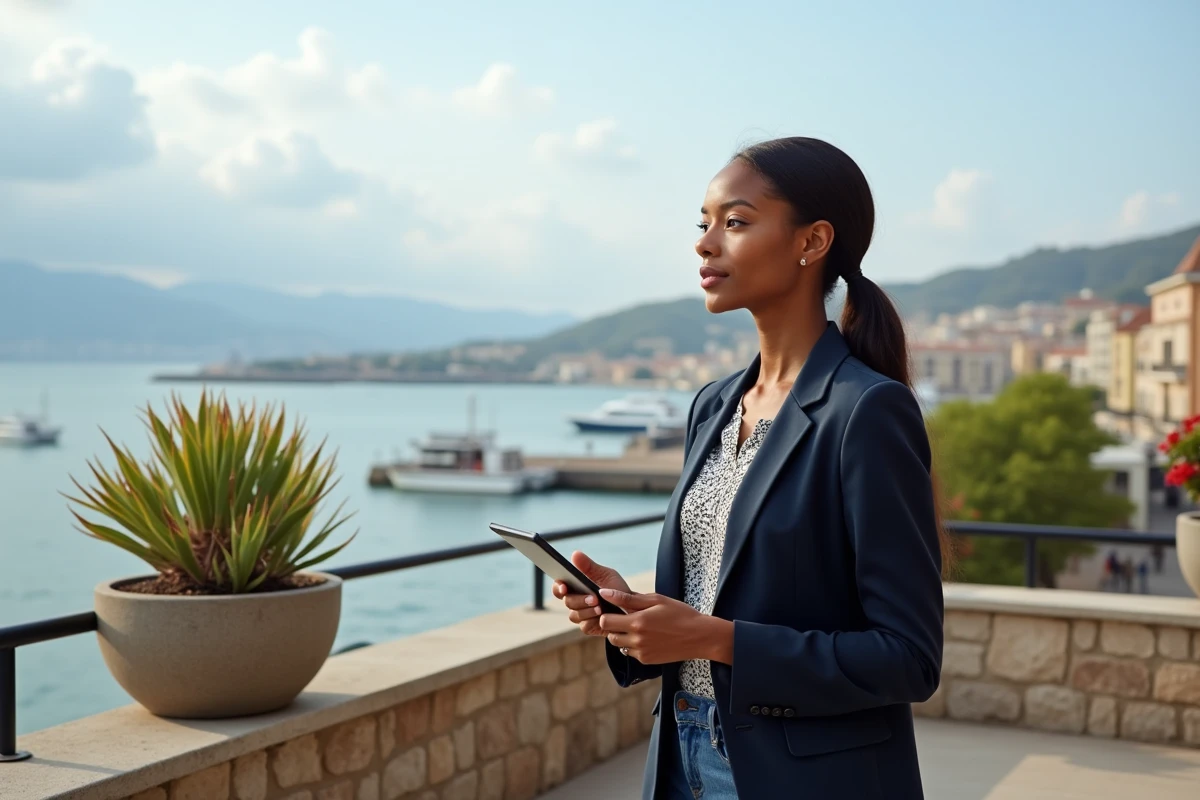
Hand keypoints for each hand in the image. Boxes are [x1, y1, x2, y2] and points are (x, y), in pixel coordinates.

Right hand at [551, 551, 631, 635]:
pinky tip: (601, 617)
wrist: (633, 608)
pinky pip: (584, 626)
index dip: (558, 587)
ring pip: (575, 615)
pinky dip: (592, 621)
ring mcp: (581, 616)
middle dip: (579, 600)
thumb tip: (575, 554)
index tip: (564, 587)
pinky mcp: (589, 627)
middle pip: (567, 601)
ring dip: (587, 611)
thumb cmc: (617, 589)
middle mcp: (575, 602)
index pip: (559, 587)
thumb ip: (589, 566)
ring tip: (600, 607)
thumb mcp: (605, 574)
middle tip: (593, 598)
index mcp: (576, 587)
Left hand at [598, 588, 733, 665]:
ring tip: (638, 627)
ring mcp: (641, 652)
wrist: (700, 636)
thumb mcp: (656, 600)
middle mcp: (636, 640)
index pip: (605, 621)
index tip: (617, 609)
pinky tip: (647, 637)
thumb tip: (604, 593)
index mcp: (637, 622)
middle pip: (609, 635)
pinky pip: (630, 653)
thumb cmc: (680, 613)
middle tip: (628, 617)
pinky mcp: (647, 660)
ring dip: (622, 636)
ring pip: (618, 645)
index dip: (608, 613)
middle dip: (614, 626)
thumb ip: (628, 598)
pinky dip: (633, 645)